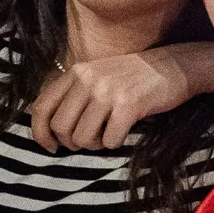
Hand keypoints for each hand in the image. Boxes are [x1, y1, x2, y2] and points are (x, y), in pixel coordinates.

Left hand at [31, 49, 193, 151]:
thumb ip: (74, 94)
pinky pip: (109, 141)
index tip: (51, 147)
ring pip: (82, 138)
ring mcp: (107, 91)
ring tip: (106, 136)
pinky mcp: (128, 105)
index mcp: (75, 73)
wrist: (173, 65)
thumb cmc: (133, 77)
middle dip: (71, 143)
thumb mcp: (97, 75)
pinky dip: (114, 144)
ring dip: (93, 146)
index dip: (40, 134)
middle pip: (60, 128)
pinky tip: (122, 133)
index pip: (41, 107)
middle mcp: (87, 80)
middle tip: (88, 142)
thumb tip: (52, 129)